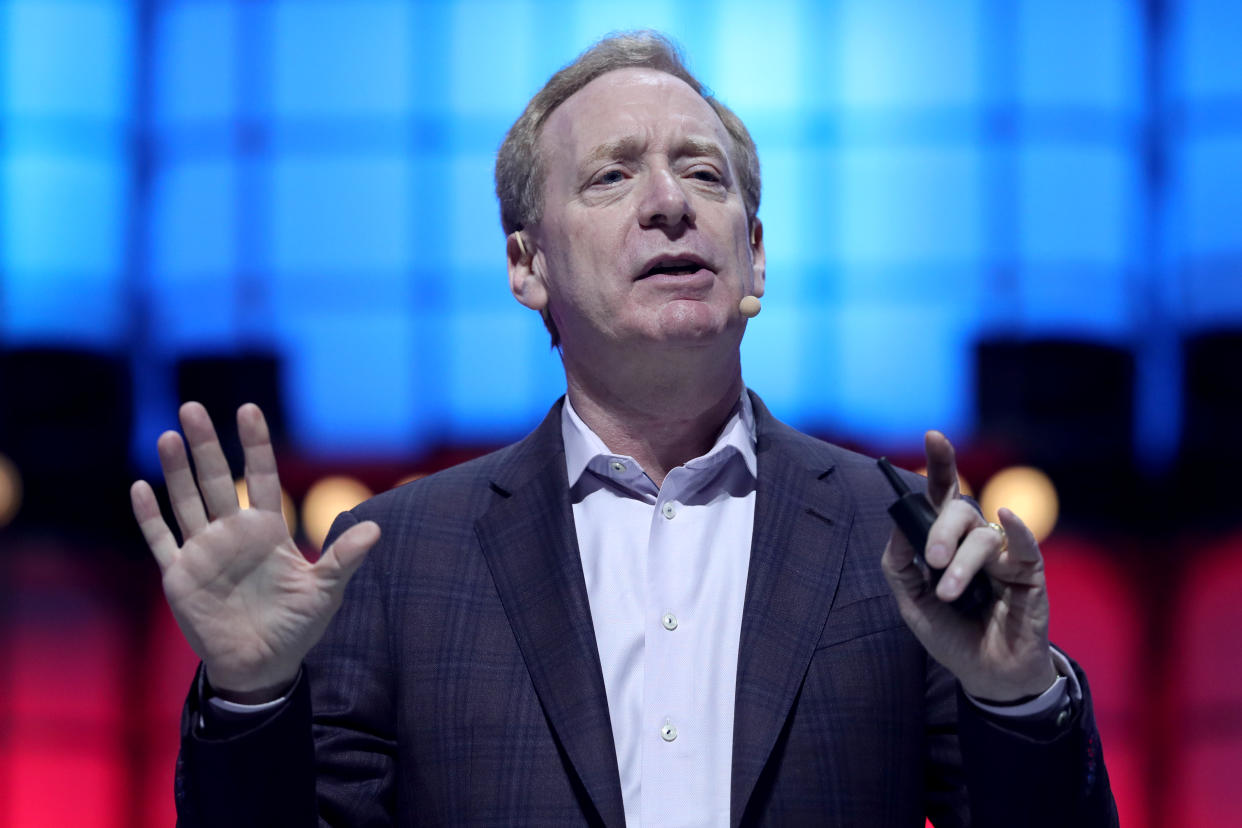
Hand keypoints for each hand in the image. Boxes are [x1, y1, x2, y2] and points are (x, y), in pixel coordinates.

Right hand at [130, 402, 379, 702]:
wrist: (262, 666)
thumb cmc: (297, 626)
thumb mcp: (325, 592)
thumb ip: (344, 559)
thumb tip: (376, 529)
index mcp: (268, 530)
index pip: (263, 477)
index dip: (256, 445)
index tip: (249, 410)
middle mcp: (233, 533)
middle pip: (218, 480)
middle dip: (206, 445)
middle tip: (193, 407)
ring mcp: (204, 551)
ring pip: (187, 502)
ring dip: (177, 471)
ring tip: (169, 436)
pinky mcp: (180, 575)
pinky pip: (162, 540)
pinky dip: (150, 516)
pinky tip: (141, 487)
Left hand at [881, 431, 1056, 701]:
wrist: (985, 675)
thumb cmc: (950, 634)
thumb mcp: (911, 601)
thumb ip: (898, 563)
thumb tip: (897, 523)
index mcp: (946, 542)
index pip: (942, 496)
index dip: (940, 464)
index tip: (933, 435)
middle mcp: (974, 540)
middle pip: (959, 511)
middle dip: (941, 531)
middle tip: (932, 562)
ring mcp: (1002, 554)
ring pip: (981, 536)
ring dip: (962, 564)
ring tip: (951, 594)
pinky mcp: (1029, 573)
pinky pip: (1022, 544)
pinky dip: (1016, 529)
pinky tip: (1006, 518)